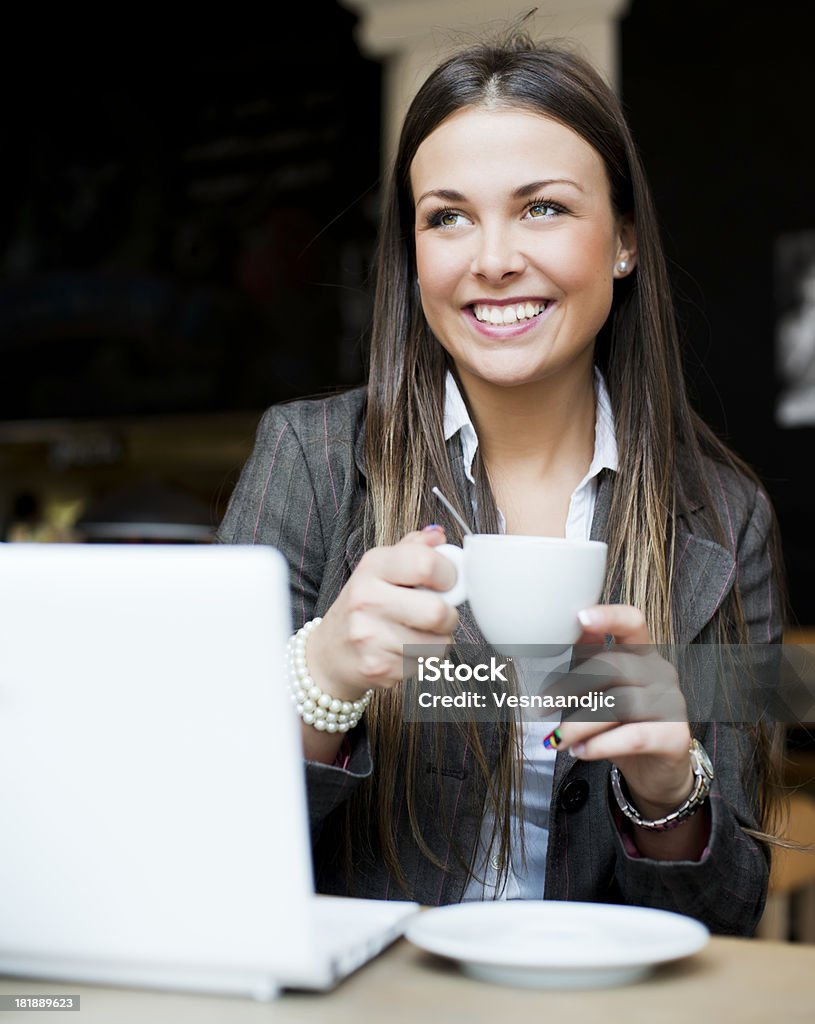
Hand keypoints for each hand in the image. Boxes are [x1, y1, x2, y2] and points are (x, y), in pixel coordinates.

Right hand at [306, 527, 459, 701]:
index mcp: (373, 566)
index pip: (426, 563)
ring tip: (416, 632)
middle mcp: (367, 599)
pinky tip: (403, 650)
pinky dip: (422, 659)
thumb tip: (439, 536)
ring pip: (437, 643)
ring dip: (437, 640)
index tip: (446, 582)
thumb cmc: (365, 606)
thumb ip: (413, 549)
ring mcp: (369, 636)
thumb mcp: (381, 569)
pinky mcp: (376, 667)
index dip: (449, 575)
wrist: (331, 652)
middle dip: (448, 616)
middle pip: (437, 611)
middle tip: (436, 614)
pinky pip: (424, 664)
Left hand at [546, 604, 693, 816]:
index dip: (608, 616)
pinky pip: (634, 736)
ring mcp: (673, 702)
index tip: (580, 618)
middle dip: (570, 687)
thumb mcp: (601, 689)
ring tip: (559, 739)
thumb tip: (565, 631)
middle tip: (543, 707)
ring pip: (620, 703)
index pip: (632, 622)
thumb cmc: (621, 723)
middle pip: (614, 665)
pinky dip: (600, 745)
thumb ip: (587, 659)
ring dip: (580, 723)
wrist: (654, 771)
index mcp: (643, 653)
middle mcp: (661, 671)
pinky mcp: (676, 736)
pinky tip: (581, 750)